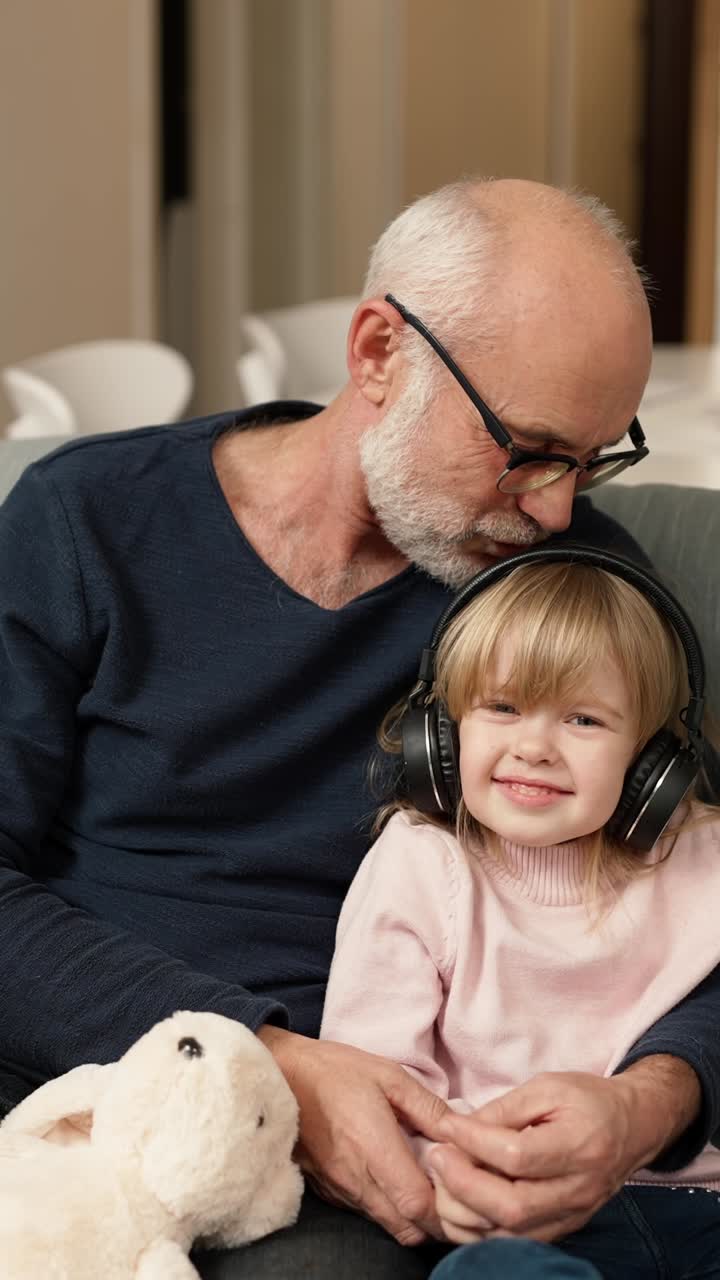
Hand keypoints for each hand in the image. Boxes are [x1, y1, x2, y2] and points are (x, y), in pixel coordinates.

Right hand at [258, 1026, 448, 1244]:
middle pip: (409, 1229)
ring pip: (391, 1226)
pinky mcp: (331, 1193)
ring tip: (433, 1186)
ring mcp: (341, 1191)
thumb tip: (462, 1131)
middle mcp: (356, 1180)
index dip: (448, 1206)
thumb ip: (427, 1107)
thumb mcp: (387, 1074)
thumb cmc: (334, 1071)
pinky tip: (401, 1181)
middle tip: (457, 1193)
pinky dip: (393, 1209)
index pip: (418, 1205)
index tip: (464, 1185)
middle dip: (439, 1221)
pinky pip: (371, 1214)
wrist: (278, 1077)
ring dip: (417, 1218)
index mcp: (373, 1147)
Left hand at [427, 1063, 696, 1242]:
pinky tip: (461, 1202)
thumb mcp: (548, 1088)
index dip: (475, 1142)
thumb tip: (458, 1130)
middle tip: (437, 1157)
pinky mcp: (562, 1229)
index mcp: (580, 1145)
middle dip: (463, 1185)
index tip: (446, 1126)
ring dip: (465, 1212)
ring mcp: (571, 1216)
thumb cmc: (588, 1100)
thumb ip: (504, 1110)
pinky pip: (515, 1242)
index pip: (518, 1155)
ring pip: (510, 1234)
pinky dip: (480, 1229)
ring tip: (443, 1180)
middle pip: (512, 1206)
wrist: (632, 1128)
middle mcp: (578, 1190)